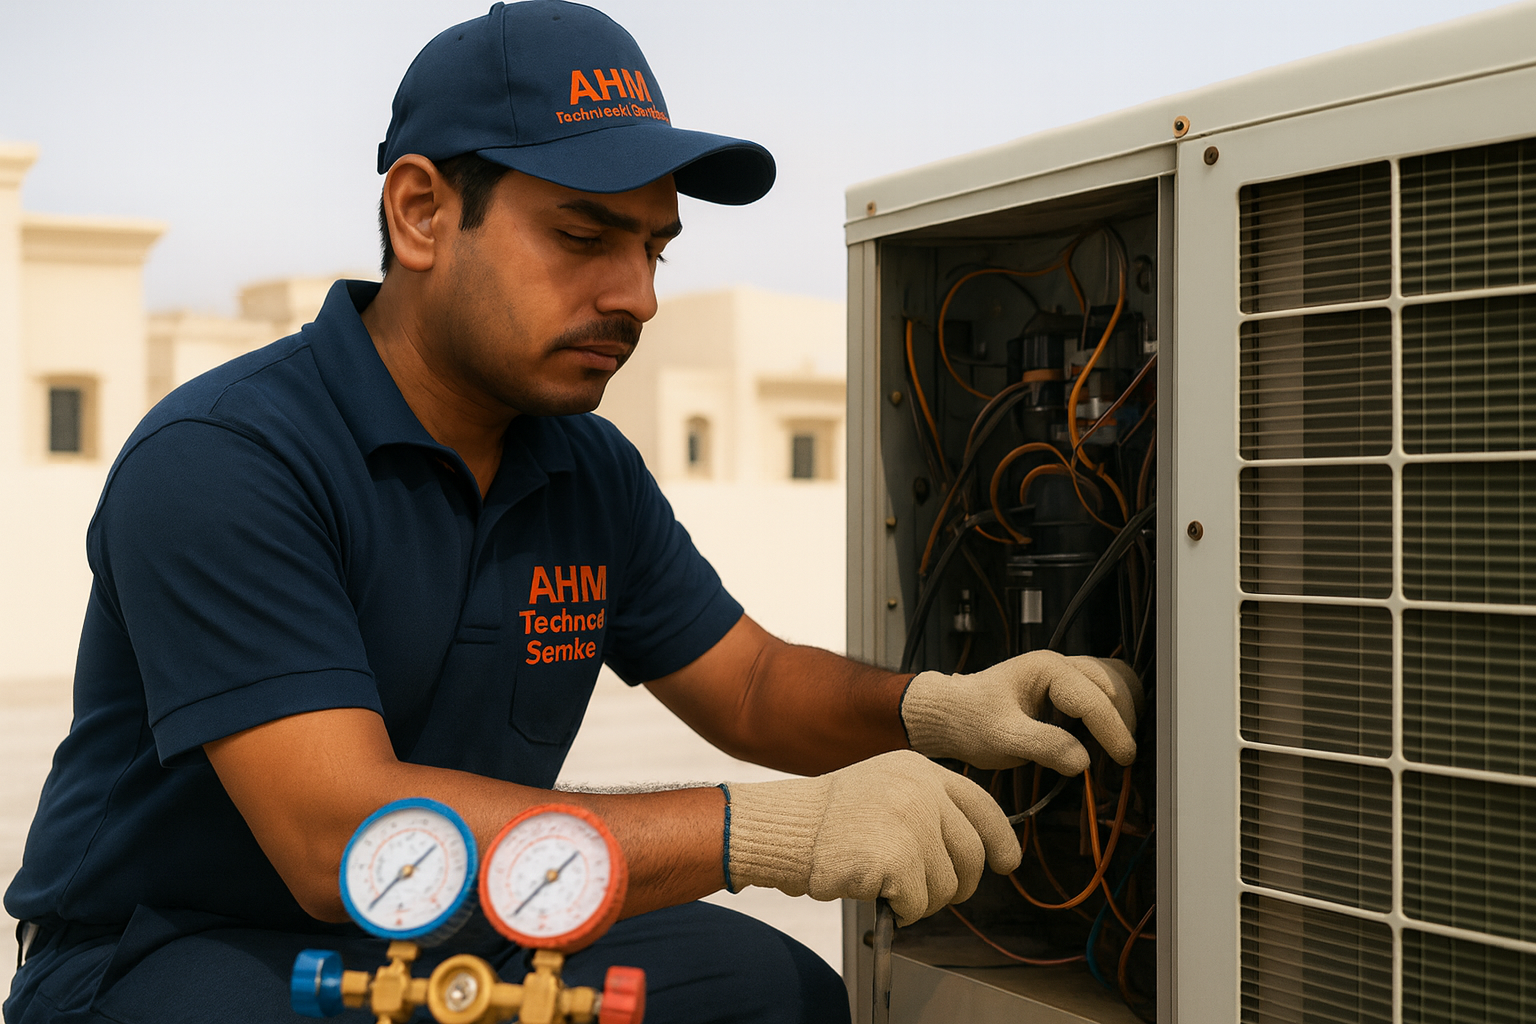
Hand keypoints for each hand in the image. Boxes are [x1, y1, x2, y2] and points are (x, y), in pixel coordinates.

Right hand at [722, 750, 1020, 926]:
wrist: (785, 828)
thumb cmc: (828, 819)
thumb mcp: (884, 787)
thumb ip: (927, 805)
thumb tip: (972, 850)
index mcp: (920, 770)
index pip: (980, 805)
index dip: (1000, 838)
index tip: (1007, 862)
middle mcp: (921, 791)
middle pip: (971, 854)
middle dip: (957, 884)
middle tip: (928, 893)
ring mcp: (910, 822)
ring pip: (946, 885)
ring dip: (922, 901)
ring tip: (888, 887)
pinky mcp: (895, 857)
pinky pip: (918, 903)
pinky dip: (899, 909)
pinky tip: (874, 893)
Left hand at [901, 652, 1142, 774]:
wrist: (950, 714)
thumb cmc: (970, 721)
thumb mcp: (1003, 738)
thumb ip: (1043, 746)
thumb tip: (1083, 761)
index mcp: (1047, 669)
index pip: (1093, 699)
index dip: (1113, 730)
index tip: (1125, 759)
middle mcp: (1060, 665)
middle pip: (1113, 684)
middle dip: (1124, 719)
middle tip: (1123, 758)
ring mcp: (1064, 673)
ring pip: (1114, 682)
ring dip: (1125, 711)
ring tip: (1122, 745)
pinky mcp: (1065, 688)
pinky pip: (1103, 690)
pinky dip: (1115, 709)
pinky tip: (1112, 734)